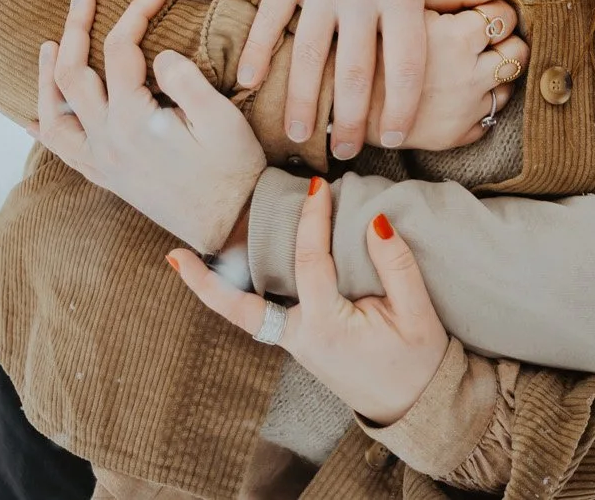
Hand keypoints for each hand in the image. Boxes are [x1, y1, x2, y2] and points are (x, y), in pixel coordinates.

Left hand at [34, 0, 264, 253]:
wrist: (233, 225)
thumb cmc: (234, 170)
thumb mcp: (221, 118)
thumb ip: (185, 79)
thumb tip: (158, 54)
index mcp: (134, 120)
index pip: (121, 50)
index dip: (137, 12)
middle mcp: (107, 140)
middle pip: (71, 74)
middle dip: (75, 27)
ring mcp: (102, 161)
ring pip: (53, 113)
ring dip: (45, 76)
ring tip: (49, 45)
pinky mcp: (107, 177)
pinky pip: (60, 151)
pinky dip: (43, 127)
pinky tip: (33, 115)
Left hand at [172, 177, 449, 426]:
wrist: (416, 407)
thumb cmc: (419, 362)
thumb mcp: (418, 313)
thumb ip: (396, 265)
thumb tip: (375, 223)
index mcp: (328, 327)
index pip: (310, 262)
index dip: (313, 220)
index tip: (318, 187)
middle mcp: (302, 338)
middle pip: (243, 309)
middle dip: (208, 282)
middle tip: (175, 255)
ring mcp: (298, 345)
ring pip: (247, 314)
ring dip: (218, 289)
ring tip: (186, 260)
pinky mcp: (302, 343)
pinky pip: (264, 317)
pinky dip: (243, 295)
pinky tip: (235, 273)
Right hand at [238, 0, 465, 160]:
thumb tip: (491, 22)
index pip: (408, 64)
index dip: (404, 107)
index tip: (398, 139)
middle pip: (357, 70)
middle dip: (351, 119)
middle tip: (347, 153)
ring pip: (308, 52)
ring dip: (303, 98)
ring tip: (301, 134)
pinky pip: (270, 14)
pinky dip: (256, 48)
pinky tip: (247, 81)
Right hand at [366, 0, 526, 151]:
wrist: (335, 93)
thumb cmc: (369, 34)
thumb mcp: (408, 0)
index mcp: (456, 38)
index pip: (504, 16)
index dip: (494, 10)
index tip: (478, 12)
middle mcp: (466, 76)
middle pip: (516, 54)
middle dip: (504, 42)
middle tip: (481, 38)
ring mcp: (463, 110)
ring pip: (507, 87)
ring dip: (494, 72)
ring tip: (467, 64)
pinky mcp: (454, 137)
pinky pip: (489, 118)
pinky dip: (479, 103)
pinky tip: (455, 91)